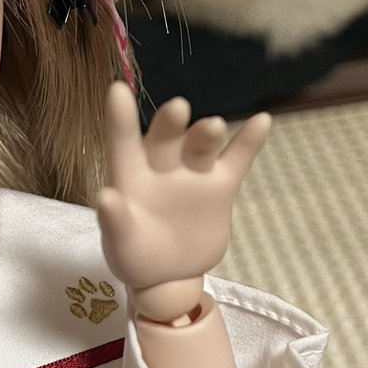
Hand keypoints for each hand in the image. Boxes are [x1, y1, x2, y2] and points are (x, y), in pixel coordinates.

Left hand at [97, 82, 269, 322]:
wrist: (168, 277)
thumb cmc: (133, 254)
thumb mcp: (119, 242)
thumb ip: (114, 221)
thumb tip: (105, 197)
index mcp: (129, 175)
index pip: (122, 141)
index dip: (120, 117)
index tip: (117, 89)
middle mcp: (160, 166)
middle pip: (166, 138)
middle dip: (171, 123)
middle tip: (177, 109)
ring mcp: (192, 173)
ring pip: (200, 145)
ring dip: (206, 133)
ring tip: (213, 127)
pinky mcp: (220, 187)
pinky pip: (237, 159)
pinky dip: (249, 141)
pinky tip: (262, 121)